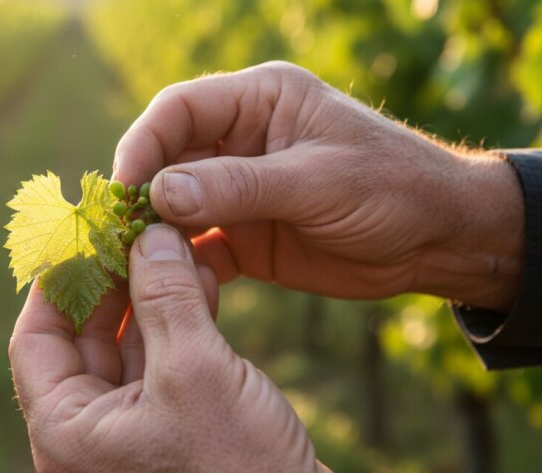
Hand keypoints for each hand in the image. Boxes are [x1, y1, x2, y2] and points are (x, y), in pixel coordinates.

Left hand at [9, 224, 346, 472]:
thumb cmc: (239, 471)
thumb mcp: (195, 369)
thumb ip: (165, 295)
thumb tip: (148, 234)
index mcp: (67, 433)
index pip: (35, 341)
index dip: (57, 281)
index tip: (83, 234)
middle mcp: (88, 436)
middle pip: (82, 339)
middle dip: (113, 280)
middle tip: (135, 230)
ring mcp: (129, 433)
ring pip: (127, 346)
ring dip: (151, 294)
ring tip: (173, 244)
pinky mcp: (169, 429)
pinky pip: (160, 363)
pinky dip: (177, 321)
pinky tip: (201, 279)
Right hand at [113, 62, 523, 310]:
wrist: (440, 240)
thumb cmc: (393, 188)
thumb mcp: (316, 181)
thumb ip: (239, 186)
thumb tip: (159, 193)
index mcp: (259, 101)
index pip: (179, 110)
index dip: (143, 145)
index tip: (123, 190)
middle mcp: (240, 141)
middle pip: (167, 159)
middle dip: (141, 194)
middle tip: (116, 234)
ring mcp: (240, 191)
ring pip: (175, 206)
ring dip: (154, 234)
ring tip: (131, 264)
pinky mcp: (246, 235)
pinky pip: (199, 247)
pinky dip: (183, 265)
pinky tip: (173, 286)